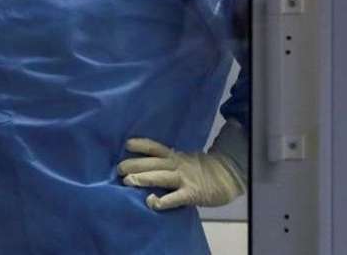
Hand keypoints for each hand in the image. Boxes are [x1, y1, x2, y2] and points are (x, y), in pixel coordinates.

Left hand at [118, 137, 245, 210]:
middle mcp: (178, 164)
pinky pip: (175, 198)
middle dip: (135, 164)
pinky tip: (151, 203)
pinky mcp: (192, 194)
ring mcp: (185, 179)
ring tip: (128, 181)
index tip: (127, 144)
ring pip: (161, 177)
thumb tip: (153, 157)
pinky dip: (163, 201)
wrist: (228, 176)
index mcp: (176, 156)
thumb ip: (171, 159)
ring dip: (144, 178)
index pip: (156, 147)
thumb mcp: (186, 158)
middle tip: (118, 168)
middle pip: (153, 162)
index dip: (141, 144)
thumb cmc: (204, 169)